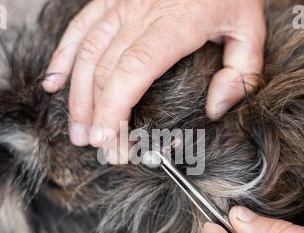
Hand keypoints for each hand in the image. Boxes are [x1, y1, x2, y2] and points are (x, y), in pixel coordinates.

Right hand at [43, 0, 265, 162]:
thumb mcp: (249, 28)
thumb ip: (241, 72)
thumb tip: (214, 109)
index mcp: (176, 24)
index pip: (134, 70)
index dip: (114, 107)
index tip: (107, 139)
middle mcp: (140, 13)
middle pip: (106, 70)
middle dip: (97, 114)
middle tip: (98, 147)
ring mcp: (121, 5)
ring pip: (87, 52)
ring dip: (77, 96)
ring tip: (77, 131)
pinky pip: (79, 27)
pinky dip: (63, 56)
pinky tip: (53, 83)